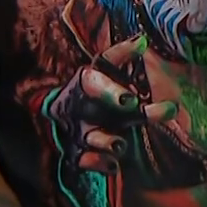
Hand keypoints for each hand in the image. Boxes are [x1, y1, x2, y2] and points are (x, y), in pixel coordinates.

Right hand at [45, 40, 177, 173]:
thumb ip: (129, 70)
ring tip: (120, 145)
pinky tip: (112, 166)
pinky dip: (96, 163)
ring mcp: (78, 128)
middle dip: (109, 92)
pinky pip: (83, 159)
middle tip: (130, 101)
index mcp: (93, 77)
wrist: (63, 126)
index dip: (123, 51)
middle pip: (92, 89)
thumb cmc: (99, 101)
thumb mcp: (112, 82)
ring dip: (104, 139)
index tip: (143, 44)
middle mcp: (83, 99)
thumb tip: (143, 41)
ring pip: (89, 132)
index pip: (107, 59)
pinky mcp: (76, 152)